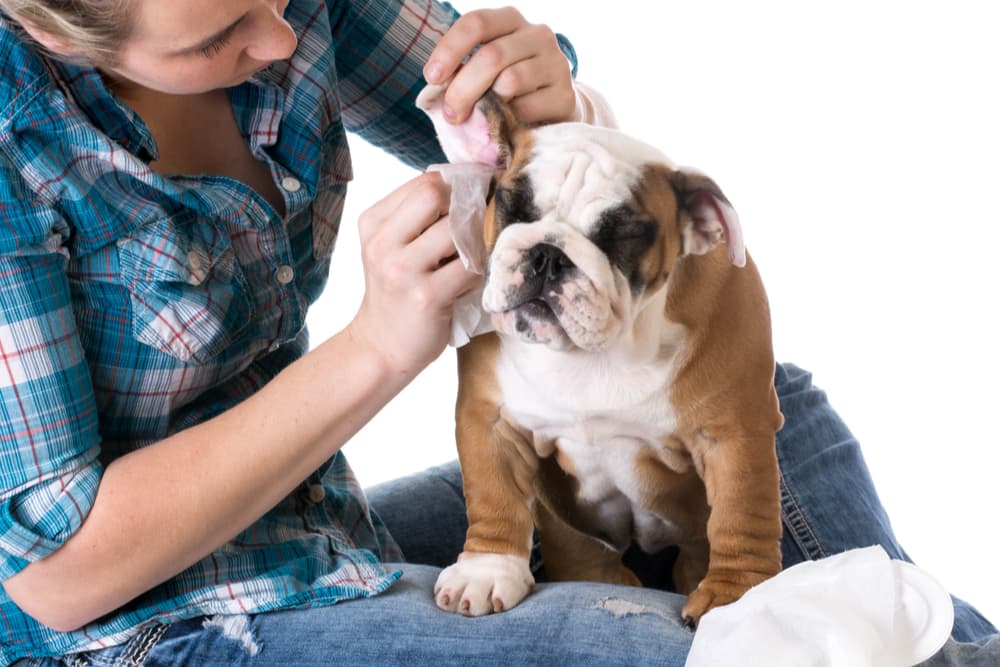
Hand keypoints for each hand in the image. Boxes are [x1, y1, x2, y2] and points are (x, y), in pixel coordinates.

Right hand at [348, 173, 479, 376]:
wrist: (381, 346)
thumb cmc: (396, 292)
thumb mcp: (391, 247)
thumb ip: (417, 217)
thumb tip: (467, 185)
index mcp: (373, 223)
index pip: (424, 182)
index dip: (456, 186)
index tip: (471, 199)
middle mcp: (382, 243)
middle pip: (435, 195)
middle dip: (463, 208)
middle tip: (471, 229)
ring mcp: (402, 270)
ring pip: (457, 230)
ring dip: (472, 244)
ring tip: (463, 263)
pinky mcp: (426, 296)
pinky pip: (470, 267)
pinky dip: (476, 274)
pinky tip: (463, 285)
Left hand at [423, 7, 575, 125]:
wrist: (553, 110)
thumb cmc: (507, 89)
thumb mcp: (485, 70)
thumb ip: (464, 70)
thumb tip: (437, 89)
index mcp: (510, 20)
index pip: (476, 23)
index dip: (449, 50)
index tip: (432, 78)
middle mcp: (537, 34)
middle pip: (491, 56)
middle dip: (463, 89)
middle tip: (451, 114)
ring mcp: (556, 63)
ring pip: (510, 81)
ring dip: (486, 106)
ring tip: (480, 120)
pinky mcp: (565, 95)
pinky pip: (527, 107)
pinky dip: (509, 120)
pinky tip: (507, 124)